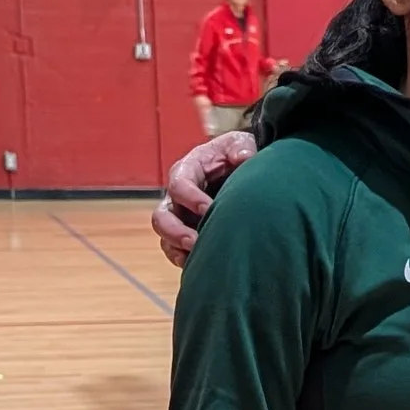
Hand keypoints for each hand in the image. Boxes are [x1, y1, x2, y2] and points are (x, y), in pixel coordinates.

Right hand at [152, 128, 256, 268]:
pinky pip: (176, 251)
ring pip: (166, 236)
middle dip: (175, 230)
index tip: (208, 207)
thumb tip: (243, 156)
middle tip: (194, 241)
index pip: (179, 184)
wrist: (248, 171)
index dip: (190, 197)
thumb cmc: (239, 154)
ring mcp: (181, 217)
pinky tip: (199, 265)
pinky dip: (184, 259)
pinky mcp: (189, 233)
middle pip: (162, 215)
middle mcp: (179, 196)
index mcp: (188, 170)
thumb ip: (240, 148)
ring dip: (177, 248)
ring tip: (196, 255)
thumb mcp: (240, 144)